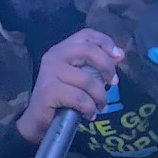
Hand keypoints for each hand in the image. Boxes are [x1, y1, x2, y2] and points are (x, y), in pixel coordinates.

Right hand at [15, 29, 123, 144]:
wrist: (37, 122)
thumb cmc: (62, 99)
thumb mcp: (81, 79)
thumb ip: (98, 66)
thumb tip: (119, 55)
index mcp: (62, 49)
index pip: (86, 35)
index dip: (105, 42)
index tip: (118, 57)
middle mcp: (54, 56)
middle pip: (88, 50)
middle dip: (107, 67)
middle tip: (113, 83)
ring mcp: (50, 72)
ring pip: (87, 79)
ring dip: (100, 96)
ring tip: (101, 106)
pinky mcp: (49, 90)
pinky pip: (80, 98)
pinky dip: (90, 108)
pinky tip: (89, 115)